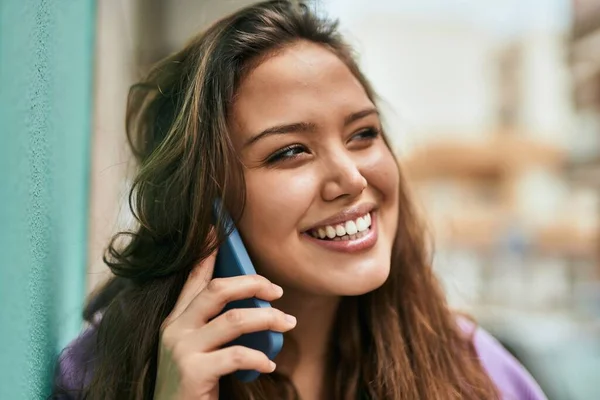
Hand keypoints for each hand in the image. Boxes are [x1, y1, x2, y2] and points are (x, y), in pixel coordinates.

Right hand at [153, 252, 295, 399]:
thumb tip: (254, 303)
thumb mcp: (198, 350)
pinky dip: (259, 358)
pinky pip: (237, 356)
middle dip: (252, 284)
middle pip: (218, 290)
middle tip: (277, 292)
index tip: (218, 230)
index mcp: (175, 320)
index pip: (193, 279)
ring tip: (287, 323)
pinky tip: (269, 364)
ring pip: (234, 319)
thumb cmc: (191, 385)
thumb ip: (215, 326)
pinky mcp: (192, 372)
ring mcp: (181, 350)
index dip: (207, 254)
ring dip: (268, 319)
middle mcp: (174, 329)